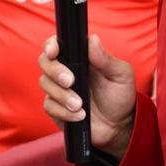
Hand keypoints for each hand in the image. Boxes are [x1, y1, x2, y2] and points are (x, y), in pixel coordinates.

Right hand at [38, 34, 135, 157]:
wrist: (118, 125)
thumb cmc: (120, 96)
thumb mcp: (120, 75)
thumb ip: (105, 58)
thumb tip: (92, 39)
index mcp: (79, 58)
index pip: (57, 44)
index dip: (50, 45)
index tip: (53, 52)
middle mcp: (65, 70)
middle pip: (45, 62)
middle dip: (55, 71)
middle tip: (70, 81)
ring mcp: (58, 89)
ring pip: (45, 84)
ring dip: (62, 95)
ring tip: (80, 104)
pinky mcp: (56, 107)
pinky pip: (49, 106)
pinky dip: (64, 111)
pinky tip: (79, 115)